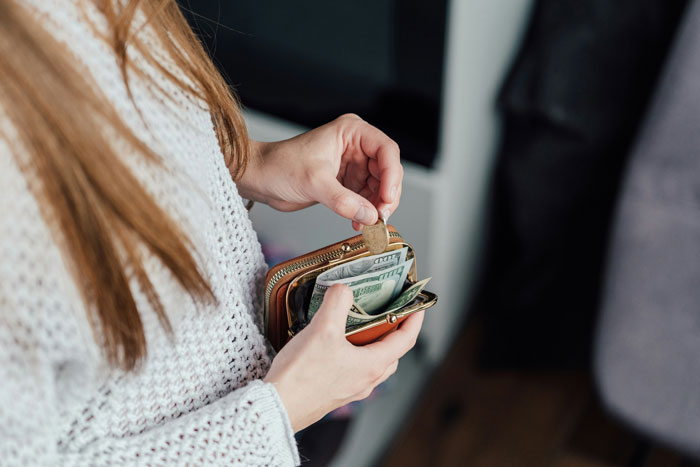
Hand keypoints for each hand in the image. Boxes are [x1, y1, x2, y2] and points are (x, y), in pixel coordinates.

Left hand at [236, 114, 402, 229]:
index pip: (386, 150)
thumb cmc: (279, 165)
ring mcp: (352, 165)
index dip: (391, 176)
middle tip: (380, 216)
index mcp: (351, 132)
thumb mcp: (314, 182)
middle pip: (387, 171)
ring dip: (376, 207)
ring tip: (369, 223)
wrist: (259, 178)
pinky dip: (366, 212)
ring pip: (379, 187)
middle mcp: (355, 146)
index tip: (387, 199)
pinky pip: (366, 198)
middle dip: (386, 195)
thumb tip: (370, 216)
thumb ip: (344, 200)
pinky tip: (359, 223)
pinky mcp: (345, 183)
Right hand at [263, 284, 423, 431]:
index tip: (417, 306)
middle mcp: (365, 380)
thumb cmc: (302, 377)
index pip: (405, 340)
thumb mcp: (323, 328)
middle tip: (387, 312)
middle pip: (391, 353)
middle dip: (393, 331)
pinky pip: (352, 370)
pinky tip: (333, 345)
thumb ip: (338, 302)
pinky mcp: (333, 392)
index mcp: (371, 365)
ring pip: (372, 363)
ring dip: (372, 343)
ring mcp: (350, 389)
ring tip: (358, 325)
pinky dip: (353, 354)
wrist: (276, 407)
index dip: (414, 320)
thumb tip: (343, 289)